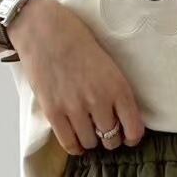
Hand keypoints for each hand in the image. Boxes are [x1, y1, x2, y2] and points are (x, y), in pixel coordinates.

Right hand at [8, 0, 144, 155]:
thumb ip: (116, 92)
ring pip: (91, 143)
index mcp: (117, 87)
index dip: (131, 137)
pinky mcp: (54, 112)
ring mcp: (75, 108)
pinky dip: (76, 147)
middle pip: (111, 140)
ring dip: (91, 140)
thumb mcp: (108, 64)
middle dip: (110, 138)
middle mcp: (98, 100)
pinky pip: (70, 144)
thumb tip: (122, 122)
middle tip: (103, 130)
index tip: (127, 136)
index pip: (134, 130)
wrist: (42, 29)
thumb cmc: (77, 42)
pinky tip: (77, 141)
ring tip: (87, 129)